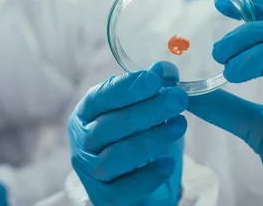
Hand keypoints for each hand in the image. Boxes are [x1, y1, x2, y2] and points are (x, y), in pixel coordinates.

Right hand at [68, 66, 187, 205]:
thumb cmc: (141, 138)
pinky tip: (168, 163)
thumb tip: (165, 68)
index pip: (100, 98)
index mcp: (87, 113)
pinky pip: (122, 190)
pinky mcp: (104, 199)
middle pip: (109, 126)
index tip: (155, 79)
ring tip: (180, 126)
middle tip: (177, 99)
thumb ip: (156, 88)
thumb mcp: (150, 110)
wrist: (143, 186)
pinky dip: (146, 177)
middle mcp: (83, 141)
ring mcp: (90, 172)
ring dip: (149, 140)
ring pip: (114, 157)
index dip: (127, 88)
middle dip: (146, 111)